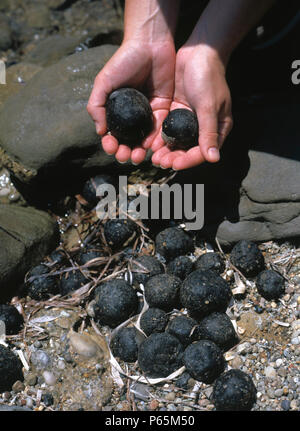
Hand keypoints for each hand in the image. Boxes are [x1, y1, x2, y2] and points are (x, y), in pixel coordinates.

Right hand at [87, 40, 175, 164]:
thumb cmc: (123, 61)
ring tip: (137, 156)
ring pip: (143, 138)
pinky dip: (155, 140)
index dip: (110, 144)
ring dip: (140, 150)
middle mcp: (132, 114)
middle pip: (128, 140)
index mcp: (116, 110)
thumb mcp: (104, 82)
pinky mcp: (163, 108)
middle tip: (126, 156)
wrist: (150, 44)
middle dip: (125, 151)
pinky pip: (159, 128)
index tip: (111, 148)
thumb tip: (100, 131)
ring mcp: (147, 113)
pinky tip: (150, 146)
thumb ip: (97, 105)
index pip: (112, 133)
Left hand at [151, 45, 232, 169]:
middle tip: (160, 162)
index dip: (188, 160)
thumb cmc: (208, 77)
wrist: (198, 51)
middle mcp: (203, 127)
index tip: (174, 165)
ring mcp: (189, 120)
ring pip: (177, 141)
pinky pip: (168, 128)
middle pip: (188, 149)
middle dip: (174, 158)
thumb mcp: (209, 105)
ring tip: (153, 157)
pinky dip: (160, 137)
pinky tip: (150, 143)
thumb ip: (209, 132)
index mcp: (217, 128)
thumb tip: (214, 159)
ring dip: (166, 150)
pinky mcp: (177, 111)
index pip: (203, 152)